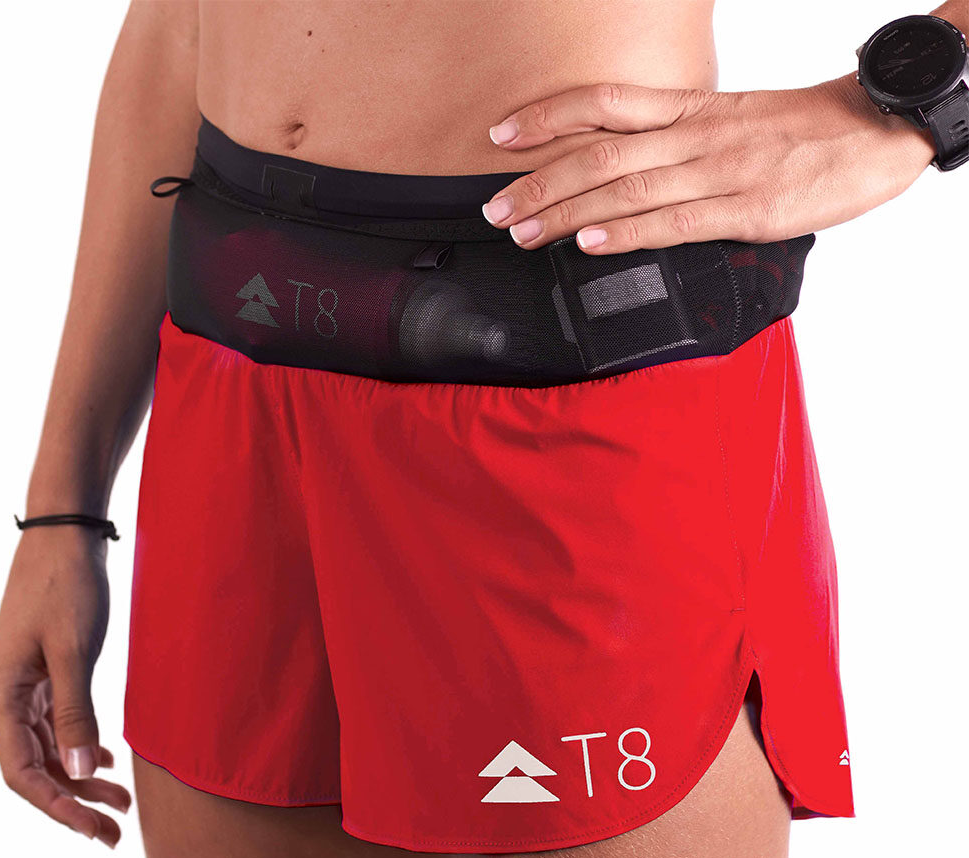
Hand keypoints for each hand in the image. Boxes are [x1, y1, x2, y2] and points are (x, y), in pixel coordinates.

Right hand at [0, 528, 130, 847]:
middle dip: (75, 800)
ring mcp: (25, 683)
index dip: (58, 807)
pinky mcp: (46, 669)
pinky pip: (58, 721)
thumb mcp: (75, 651)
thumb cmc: (67, 585)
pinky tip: (107, 758)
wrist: (67, 534)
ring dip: (82, 774)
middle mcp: (6, 695)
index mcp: (2, 694)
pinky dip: (81, 743)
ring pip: (50, 746)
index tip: (95, 830)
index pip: (22, 772)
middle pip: (36, 766)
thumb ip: (76, 712)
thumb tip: (79, 771)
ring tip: (122, 800)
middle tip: (116, 828)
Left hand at [481, 75, 936, 253]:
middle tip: (494, 207)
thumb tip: (627, 172)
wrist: (875, 129)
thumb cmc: (801, 129)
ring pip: (623, 187)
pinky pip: (672, 220)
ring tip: (521, 231)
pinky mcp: (743, 209)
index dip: (545, 118)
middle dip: (537, 182)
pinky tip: (586, 242)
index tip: (501, 135)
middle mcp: (692, 135)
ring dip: (564, 212)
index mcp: (688, 110)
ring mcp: (716, 170)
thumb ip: (677, 143)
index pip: (602, 103)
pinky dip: (624, 231)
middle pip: (597, 151)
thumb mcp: (729, 121)